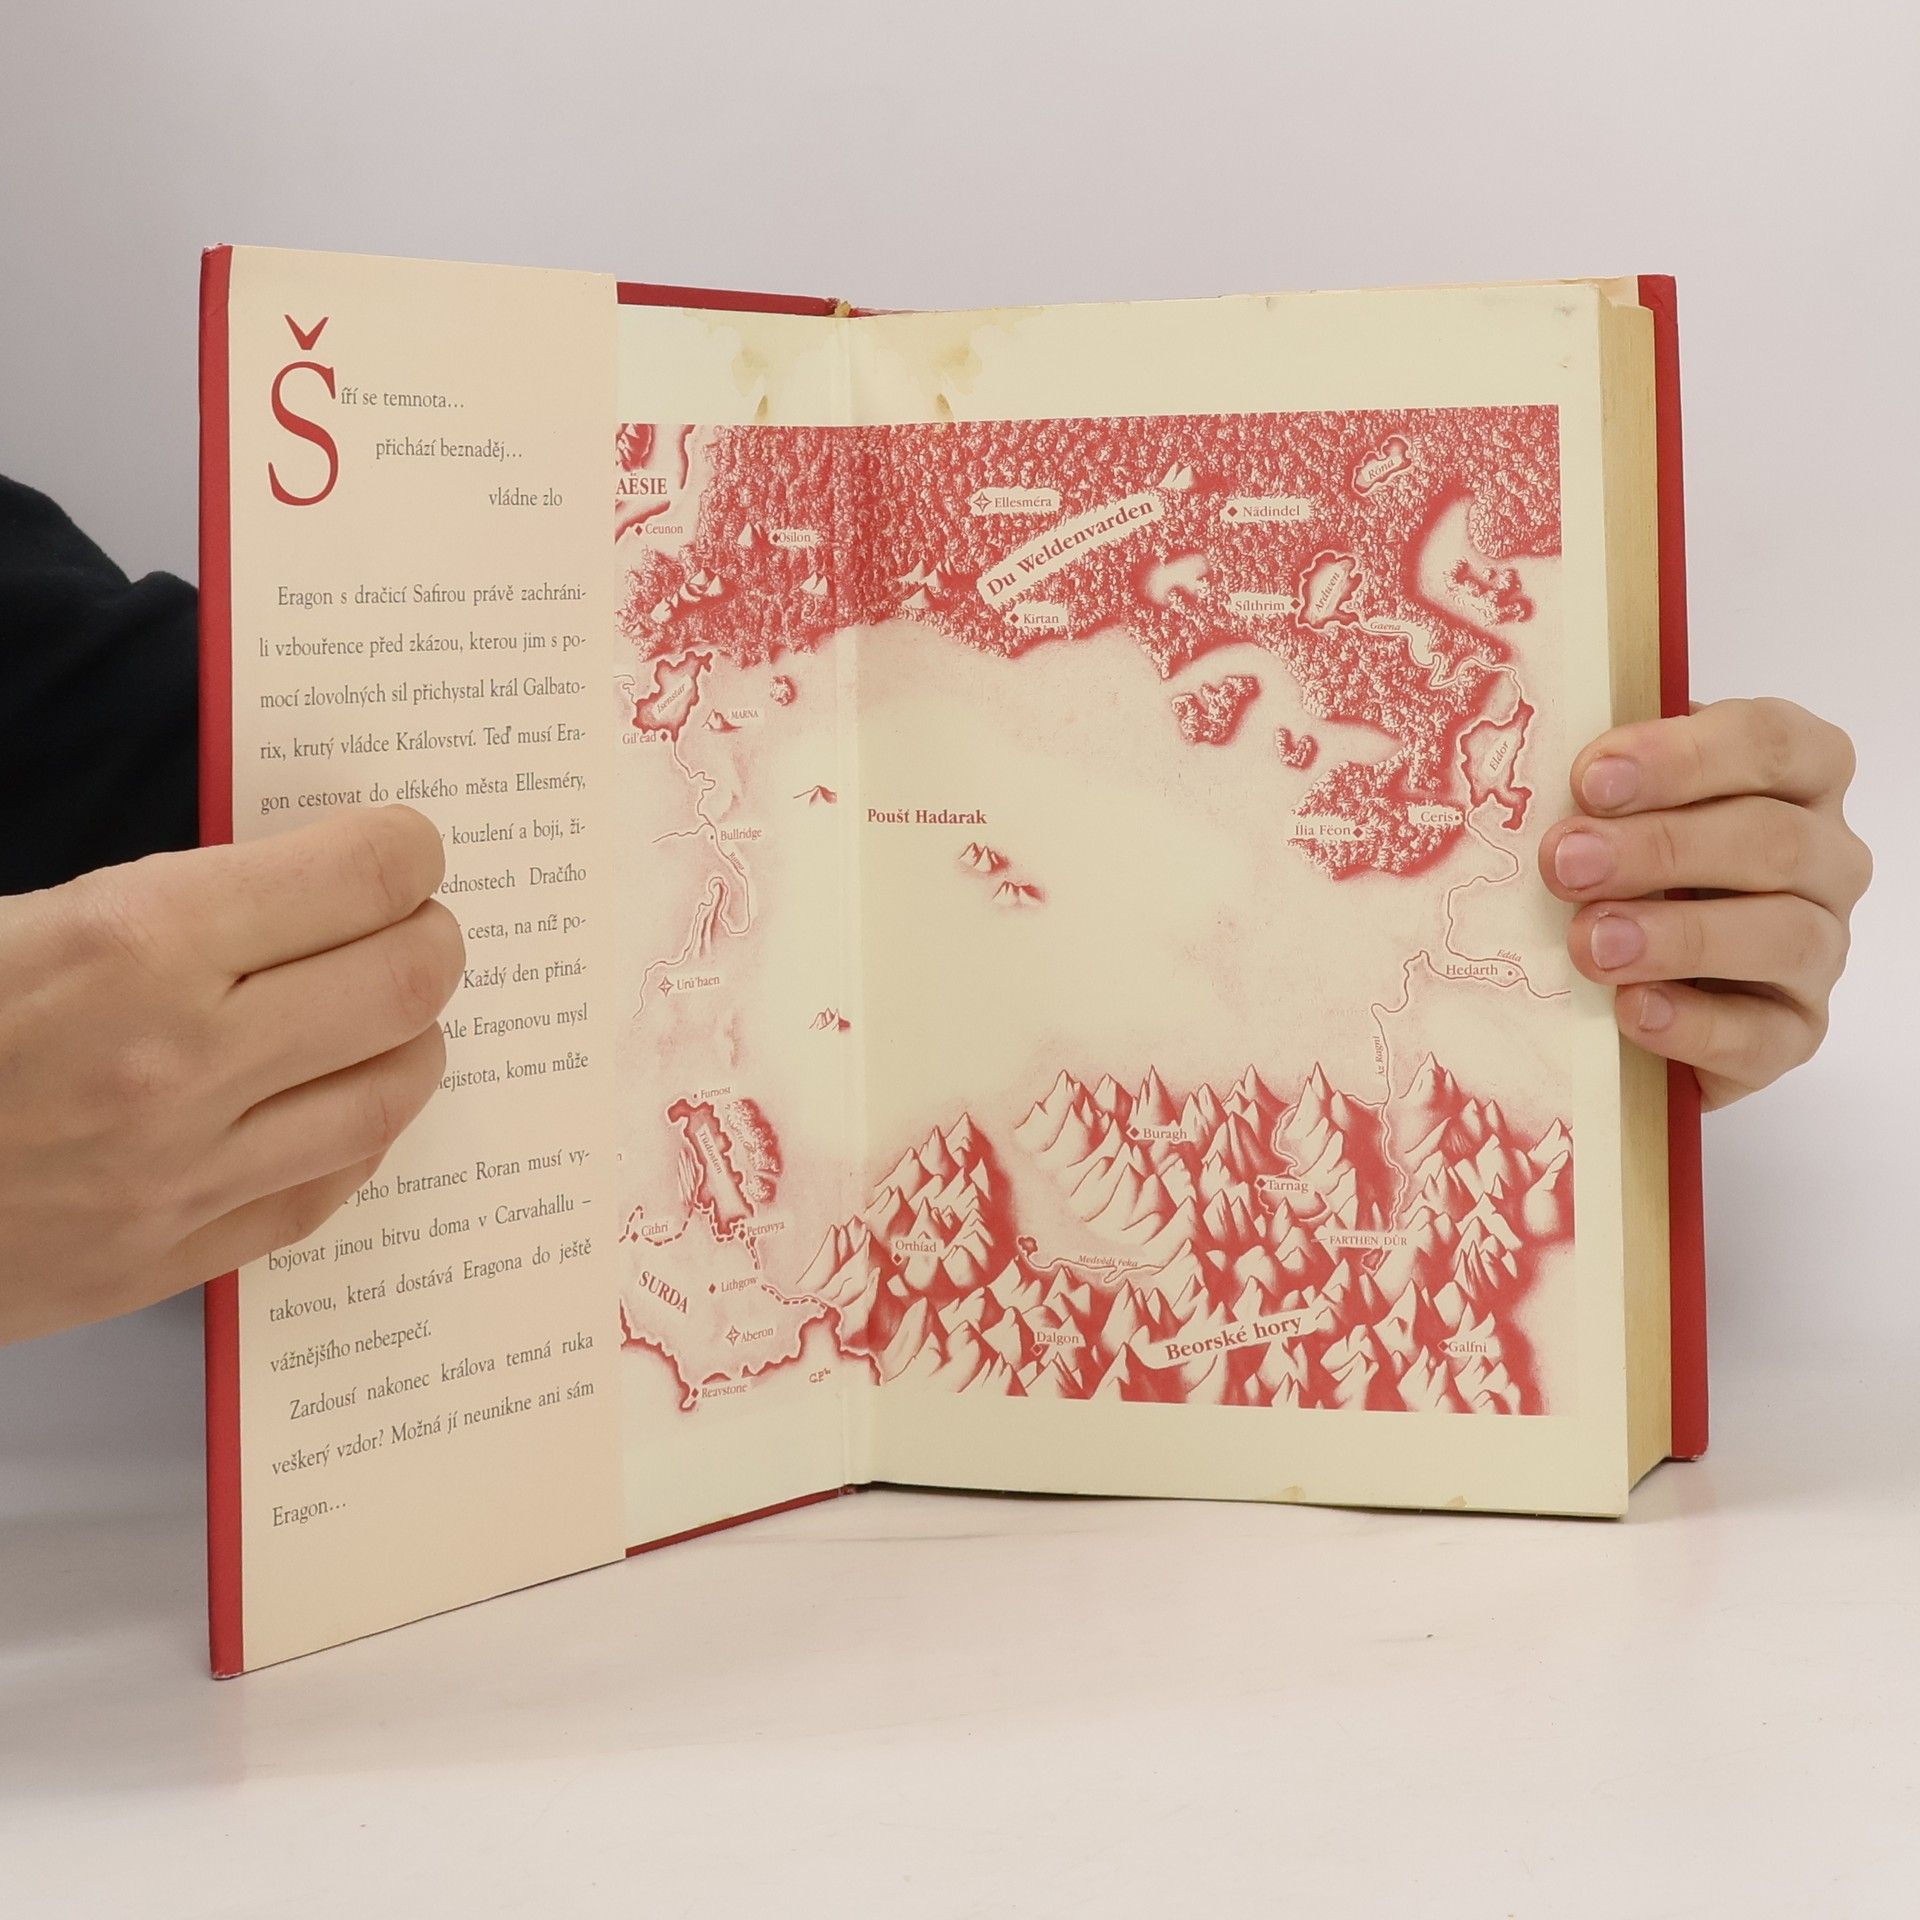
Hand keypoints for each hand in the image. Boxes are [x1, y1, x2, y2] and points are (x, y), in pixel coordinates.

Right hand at [0, 808, 462, 1344]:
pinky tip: (337, 1097)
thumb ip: (158, 892)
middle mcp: (180, 1064)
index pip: (359, 880)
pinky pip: (328, 1188)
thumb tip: (292, 870)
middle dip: (429, 934)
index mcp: (129, 946)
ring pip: (392, 1093)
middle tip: (414, 918)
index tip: (405, 845)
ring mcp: (182, 1178)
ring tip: (387, 1006)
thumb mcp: (9, 915)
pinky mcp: (167, 1260)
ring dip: (412, 1035)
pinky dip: (356, 1130)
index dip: (403, 850)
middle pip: (405, 984)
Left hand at [1539, 698, 1870, 1109]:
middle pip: (1773, 839)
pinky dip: (1694, 1024)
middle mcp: (1827, 858)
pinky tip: (1632, 1009)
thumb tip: (1535, 772)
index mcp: (1797, 776)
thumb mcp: (1618, 807)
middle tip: (1565, 864)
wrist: (1637, 978)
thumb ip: (1604, 785)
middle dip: (1660, 849)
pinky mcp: (1793, 1031)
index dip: (1682, 756)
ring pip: (1783, 935)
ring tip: (1591, 943)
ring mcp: (1821, 949)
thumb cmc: (1632, 866)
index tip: (1590, 779)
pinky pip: (1762, 1035)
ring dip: (1679, 937)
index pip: (1770, 742)